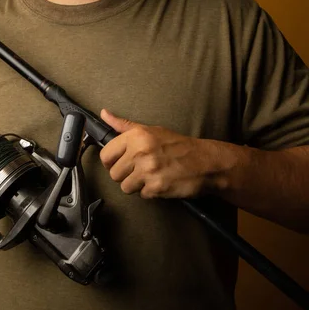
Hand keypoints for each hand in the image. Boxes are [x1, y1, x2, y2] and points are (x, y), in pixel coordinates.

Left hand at [99, 109, 228, 198]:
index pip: (106, 155)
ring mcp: (148, 170)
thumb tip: (104, 114)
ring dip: (136, 185)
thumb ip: (124, 125)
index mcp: (137, 136)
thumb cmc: (178, 145)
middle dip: (125, 175)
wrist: (205, 162)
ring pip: (125, 187)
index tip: (119, 162)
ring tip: (151, 176)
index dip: (111, 161)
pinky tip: (160, 182)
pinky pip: (142, 195)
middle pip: (114, 174)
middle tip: (139, 170)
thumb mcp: (152, 130)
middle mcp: (140, 152)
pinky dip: (150, 192)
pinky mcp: (156, 187)